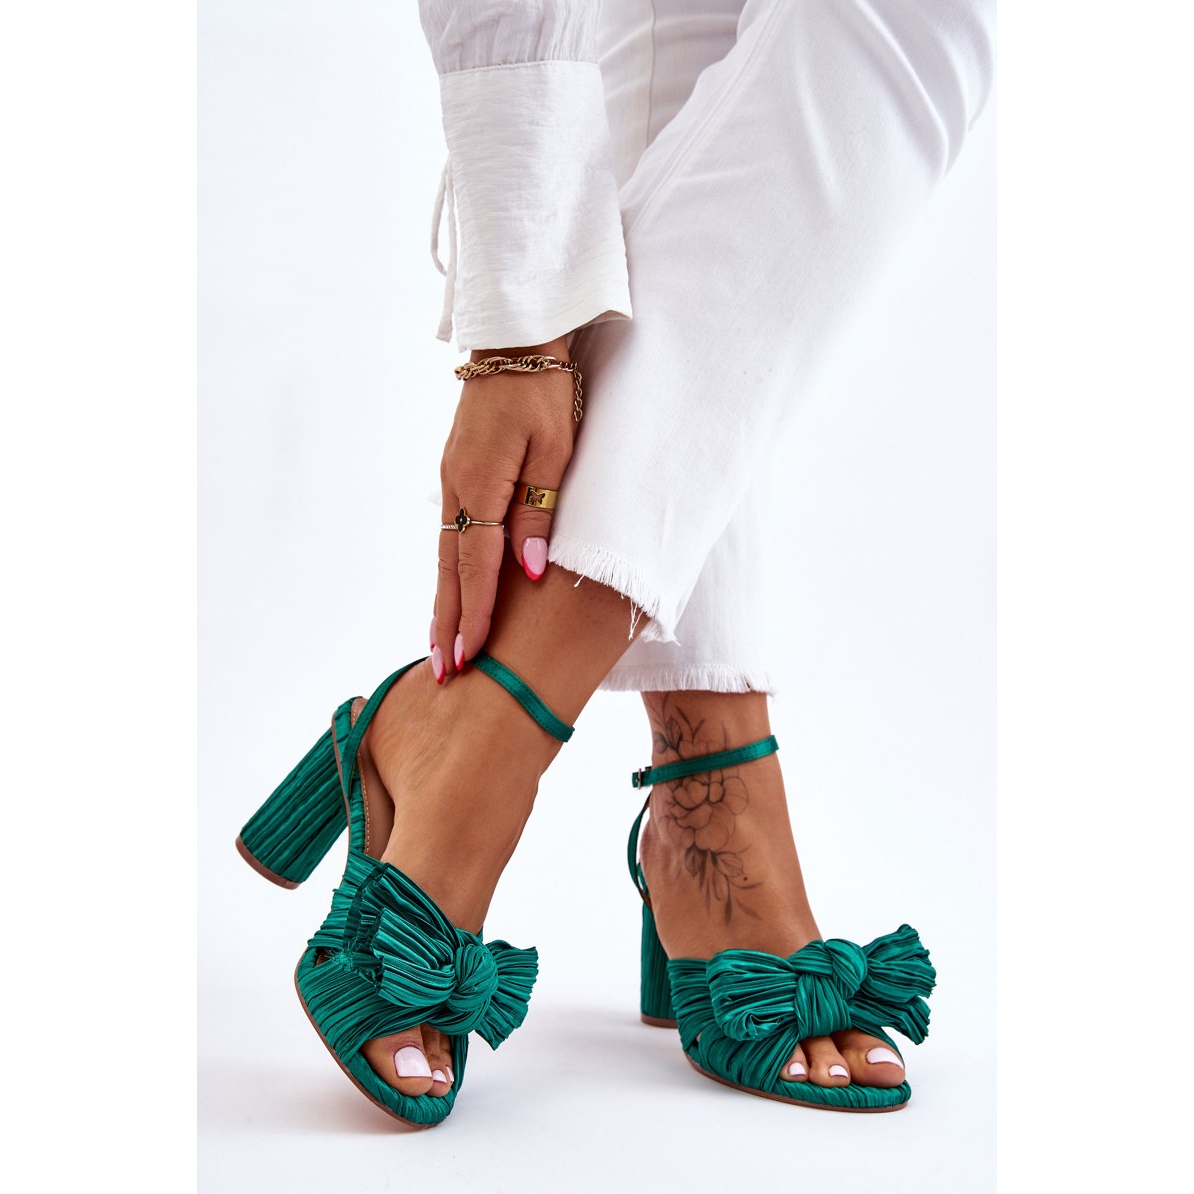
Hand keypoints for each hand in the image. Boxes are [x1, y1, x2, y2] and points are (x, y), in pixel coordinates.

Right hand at [432, 335, 577, 680]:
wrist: (516, 341)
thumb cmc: (545, 392)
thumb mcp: (554, 450)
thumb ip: (538, 511)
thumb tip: (528, 571)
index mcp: (480, 482)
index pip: (477, 564)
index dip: (474, 613)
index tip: (470, 656)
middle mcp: (456, 487)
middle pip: (450, 569)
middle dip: (447, 622)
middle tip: (443, 672)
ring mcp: (452, 480)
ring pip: (446, 555)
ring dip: (444, 602)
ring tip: (441, 646)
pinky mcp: (457, 474)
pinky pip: (451, 535)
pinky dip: (450, 572)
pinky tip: (452, 592)